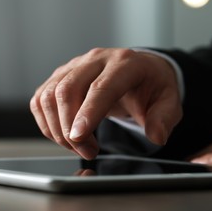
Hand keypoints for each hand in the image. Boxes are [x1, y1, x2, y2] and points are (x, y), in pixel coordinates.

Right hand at [30, 48, 181, 159]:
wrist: (141, 70)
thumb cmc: (152, 86)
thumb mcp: (169, 101)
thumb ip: (164, 118)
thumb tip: (156, 136)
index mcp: (125, 63)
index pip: (102, 86)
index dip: (88, 113)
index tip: (79, 137)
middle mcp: (96, 59)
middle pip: (68, 89)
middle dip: (70, 128)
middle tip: (87, 151)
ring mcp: (76, 65)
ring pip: (50, 94)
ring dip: (56, 128)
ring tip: (78, 145)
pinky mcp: (62, 75)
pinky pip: (42, 98)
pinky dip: (46, 122)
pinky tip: (63, 134)